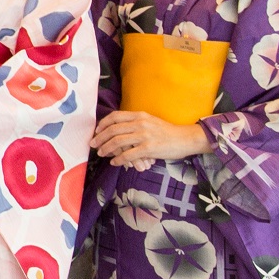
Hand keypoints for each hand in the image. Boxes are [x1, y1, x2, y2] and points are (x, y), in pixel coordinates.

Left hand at [93, 111, 209, 168]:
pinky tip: (114, 162)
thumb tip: (118, 130)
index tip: (96, 131)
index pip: (115, 116)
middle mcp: (140, 123)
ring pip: (118, 142)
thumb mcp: (150, 121)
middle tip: (92, 144)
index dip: (103, 124)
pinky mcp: (149, 148)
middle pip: (113, 129)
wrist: (185, 138)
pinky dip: (118, 159)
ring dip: (106, 148)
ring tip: (101, 153)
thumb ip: (135, 123)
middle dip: (100, 137)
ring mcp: (144, 135)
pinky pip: (128, 154)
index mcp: (140, 115)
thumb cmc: (167, 132)